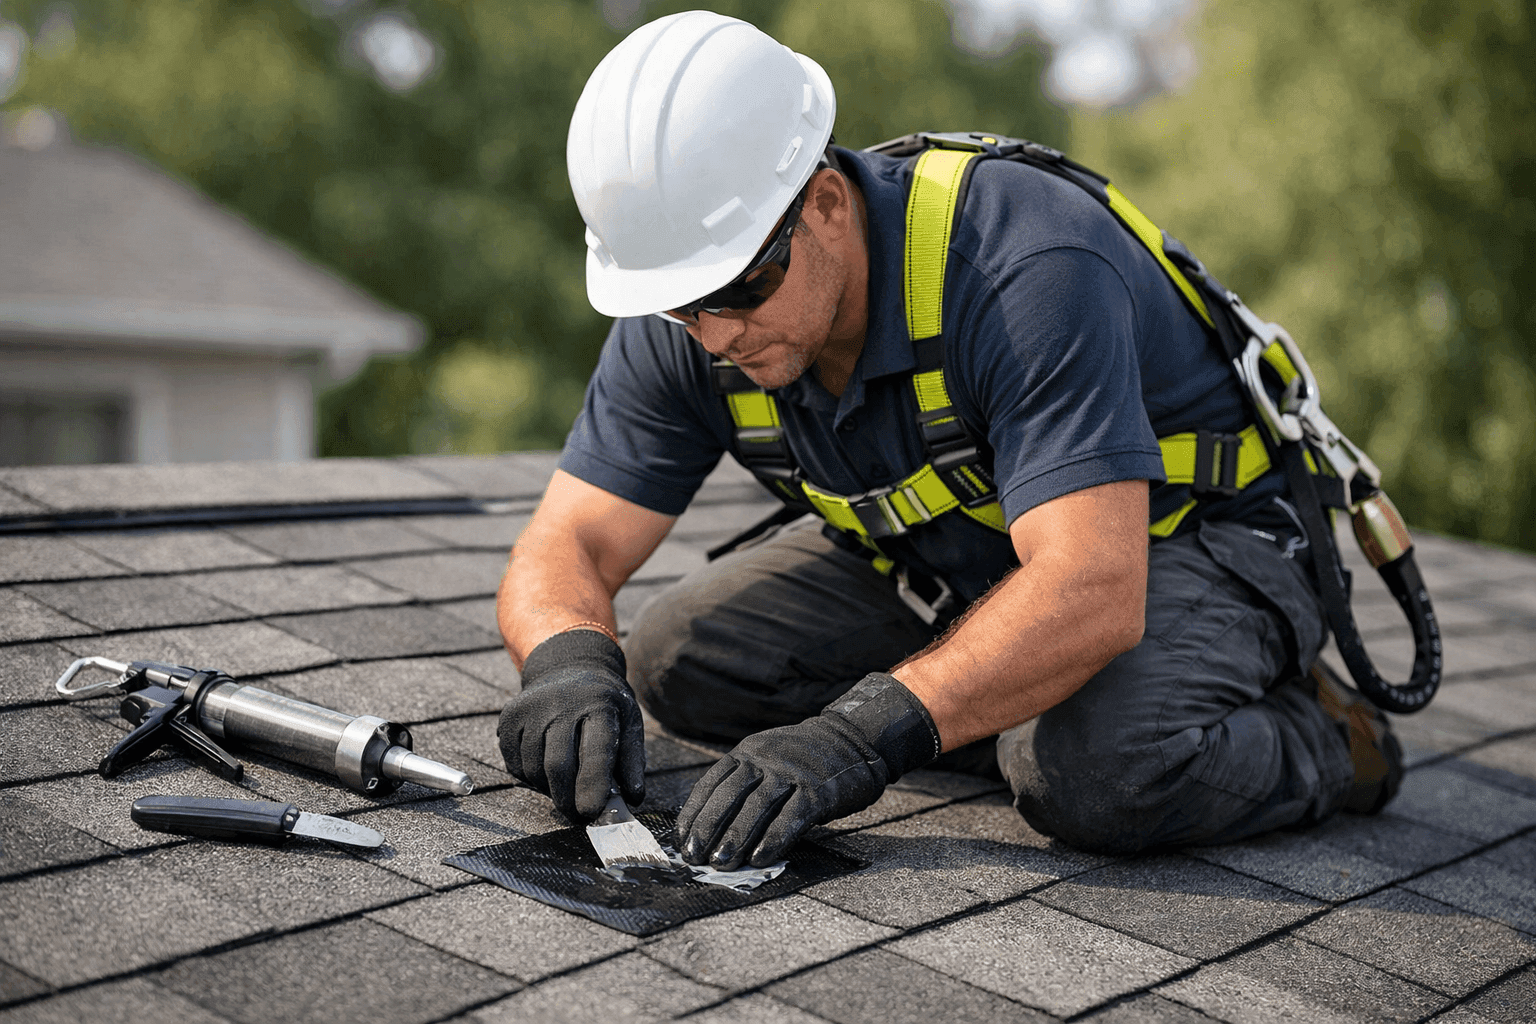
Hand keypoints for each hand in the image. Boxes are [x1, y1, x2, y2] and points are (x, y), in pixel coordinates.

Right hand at [498, 629, 644, 820]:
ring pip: (534, 769)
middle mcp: (561, 702)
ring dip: (550, 789)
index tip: (591, 813)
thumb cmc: (604, 706)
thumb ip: (632, 762)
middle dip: (567, 800)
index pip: (596, 750)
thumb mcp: (628, 723)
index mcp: (599, 704)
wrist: (569, 669)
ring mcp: (531, 708)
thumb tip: (633, 799)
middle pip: (558, 764)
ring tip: (566, 784)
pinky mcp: (509, 717)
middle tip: (578, 817)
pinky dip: (531, 778)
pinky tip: (546, 767)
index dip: (593, 785)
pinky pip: (515, 764)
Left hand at [677, 673, 940, 869]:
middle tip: (694, 857)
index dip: (695, 813)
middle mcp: (766, 758)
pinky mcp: (818, 790)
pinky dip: (774, 839)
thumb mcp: (767, 760)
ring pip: (757, 807)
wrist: (853, 740)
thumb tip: (713, 830)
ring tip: (721, 863)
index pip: (712, 783)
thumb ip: (745, 786)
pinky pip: (792, 817)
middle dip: (709, 828)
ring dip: (736, 837)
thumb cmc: (803, 761)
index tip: (681, 839)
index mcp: (748, 752)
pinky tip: (760, 858)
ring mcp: (793, 772)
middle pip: (730, 796)